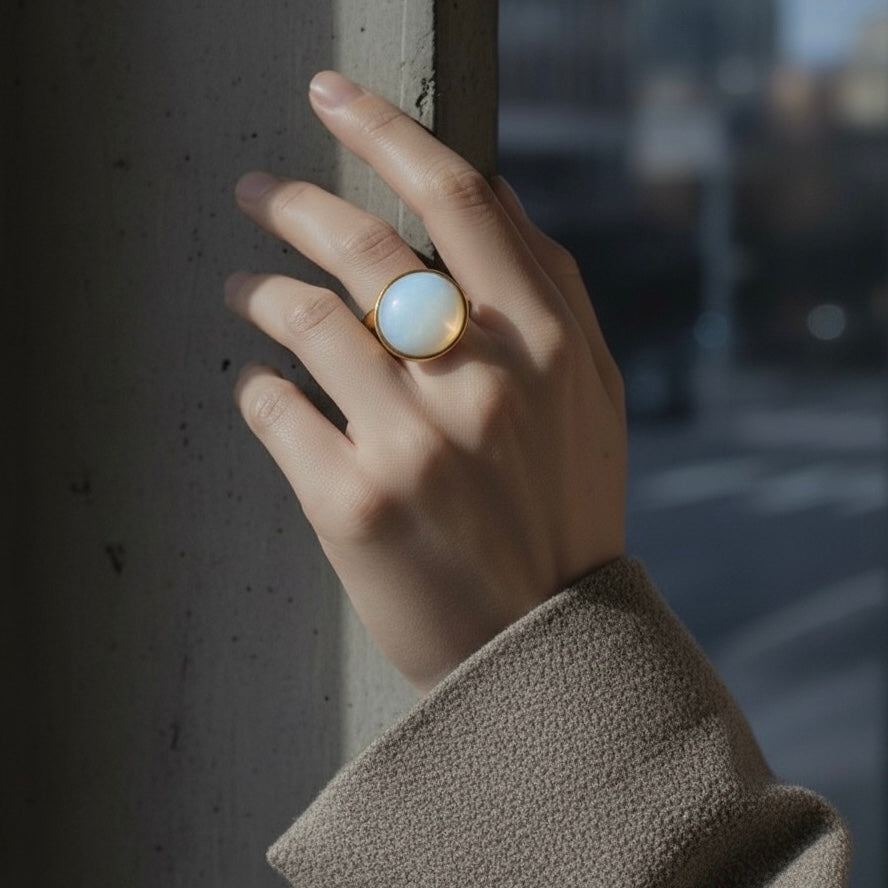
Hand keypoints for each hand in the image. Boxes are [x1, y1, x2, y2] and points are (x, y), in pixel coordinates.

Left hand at [227, 71, 626, 691]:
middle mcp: (479, 383)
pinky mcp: (353, 503)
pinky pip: (274, 407)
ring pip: (304, 319)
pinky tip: (259, 382)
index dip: (387, 131)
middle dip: (295, 203)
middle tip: (254, 191)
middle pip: (366, 247)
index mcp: (544, 344)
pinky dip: (256, 383)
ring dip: (259, 289)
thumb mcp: (589, 394)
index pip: (457, 199)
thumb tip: (487, 198)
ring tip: (242, 286)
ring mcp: (413, 443)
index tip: (333, 98)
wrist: (540, 641)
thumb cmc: (564, 508)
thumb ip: (548, 292)